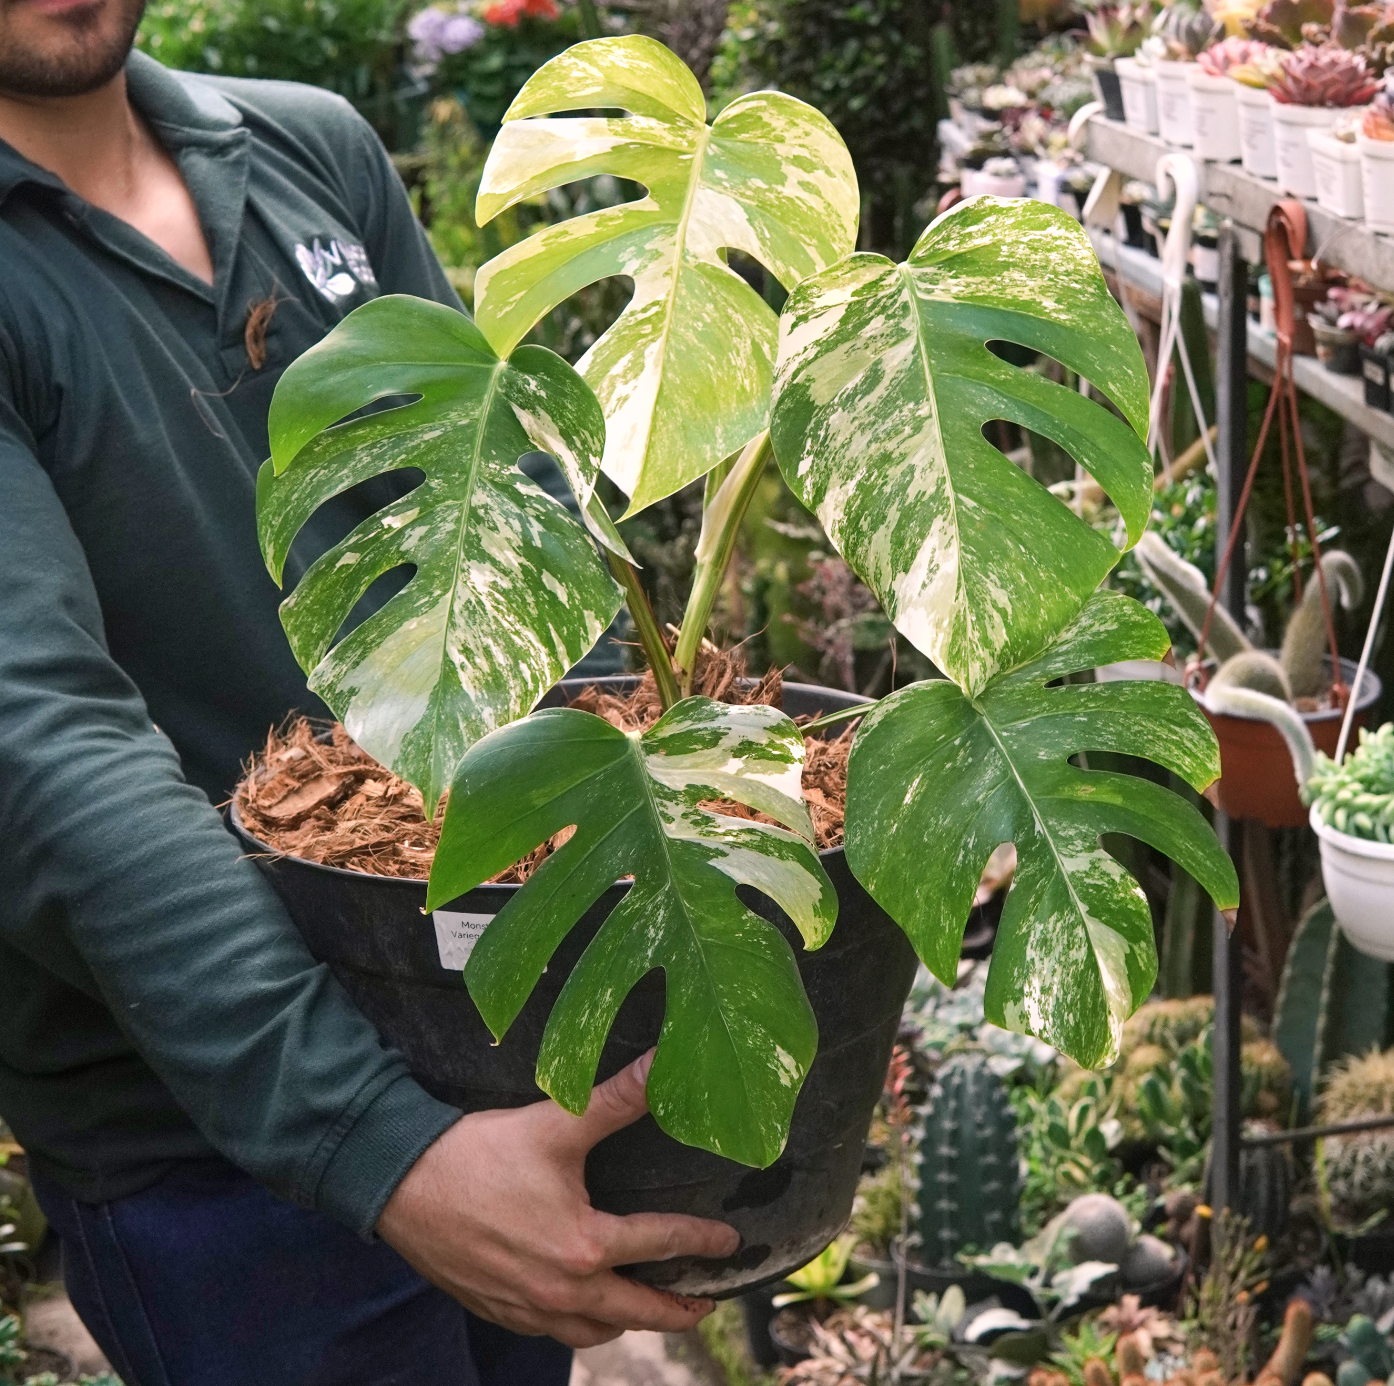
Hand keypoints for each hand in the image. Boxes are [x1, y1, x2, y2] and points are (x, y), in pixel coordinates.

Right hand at [376, 1050, 740, 1347]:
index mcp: (585, 1246)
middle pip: (636, 1312)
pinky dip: (580, 1326)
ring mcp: (527, 1307)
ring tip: (646, 1309)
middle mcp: (562, 1289)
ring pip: (594, 1331)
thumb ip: (618, 1097)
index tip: (730, 1244)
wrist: (402, 1185)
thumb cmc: (481, 1154)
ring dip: (627, 1322)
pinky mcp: (497, 1309)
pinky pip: (552, 1332)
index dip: (701, 1242)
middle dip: (676, 1310)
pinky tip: (581, 1309)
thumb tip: (666, 1064)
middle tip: (704, 1303)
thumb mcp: (558, 1122)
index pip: (660, 1244)